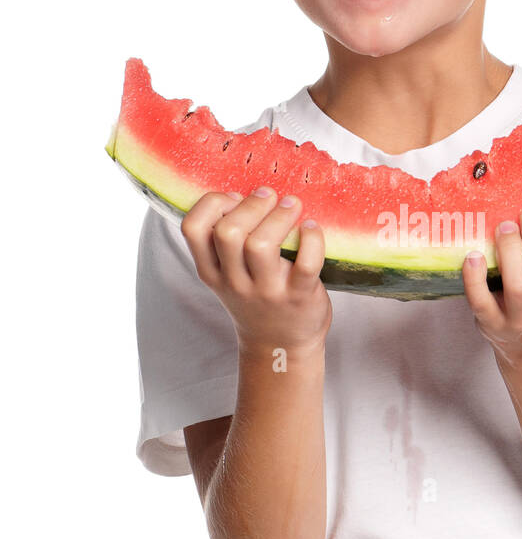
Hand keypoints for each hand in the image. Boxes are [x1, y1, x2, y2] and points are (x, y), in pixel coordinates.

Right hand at [180, 188, 331, 355]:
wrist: (281, 347)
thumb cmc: (257, 299)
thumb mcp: (228, 276)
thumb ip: (226, 243)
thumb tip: (245, 192)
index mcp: (212, 271)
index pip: (192, 229)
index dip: (212, 203)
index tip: (234, 198)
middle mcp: (234, 282)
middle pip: (227, 232)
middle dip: (251, 205)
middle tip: (270, 197)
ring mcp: (266, 291)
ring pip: (261, 245)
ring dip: (279, 217)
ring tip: (292, 207)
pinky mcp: (299, 297)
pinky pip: (307, 263)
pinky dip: (312, 239)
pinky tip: (311, 229)